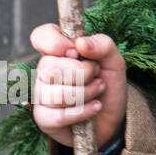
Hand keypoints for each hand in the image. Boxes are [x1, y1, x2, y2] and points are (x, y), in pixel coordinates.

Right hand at [29, 25, 126, 150]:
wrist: (112, 116)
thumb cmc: (109, 84)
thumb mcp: (114, 61)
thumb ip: (103, 45)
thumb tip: (81, 42)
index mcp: (59, 51)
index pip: (41, 36)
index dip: (53, 42)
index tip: (75, 52)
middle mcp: (45, 71)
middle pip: (50, 68)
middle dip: (83, 73)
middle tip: (97, 75)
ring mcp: (42, 95)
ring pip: (56, 94)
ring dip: (87, 93)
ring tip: (99, 90)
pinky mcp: (44, 118)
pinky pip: (57, 116)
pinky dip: (83, 111)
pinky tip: (95, 107)